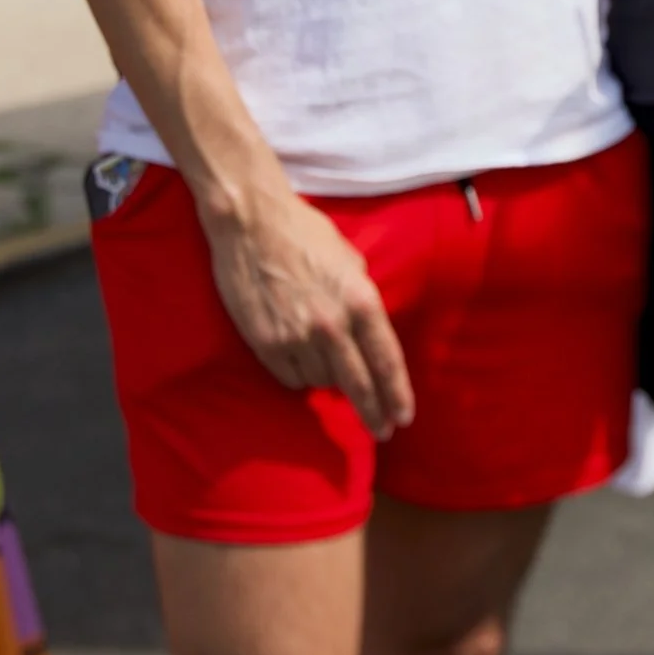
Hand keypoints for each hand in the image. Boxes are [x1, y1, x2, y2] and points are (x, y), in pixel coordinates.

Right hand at [202, 176, 413, 435]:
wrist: (251, 224)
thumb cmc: (305, 234)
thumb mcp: (351, 262)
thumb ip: (362, 301)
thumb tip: (367, 334)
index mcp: (361, 302)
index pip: (386, 362)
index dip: (397, 394)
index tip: (402, 418)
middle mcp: (333, 326)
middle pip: (358, 385)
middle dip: (372, 413)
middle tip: (381, 431)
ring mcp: (298, 338)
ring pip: (322, 382)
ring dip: (329, 381)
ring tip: (326, 364)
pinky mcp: (266, 344)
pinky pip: (291, 377)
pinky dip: (299, 376)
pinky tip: (300, 361)